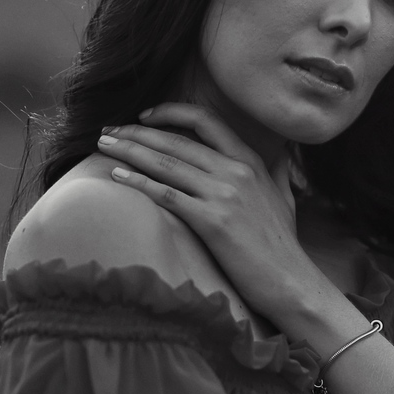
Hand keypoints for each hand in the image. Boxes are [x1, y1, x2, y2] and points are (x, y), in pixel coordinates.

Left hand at [97, 103, 329, 329]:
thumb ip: (276, 171)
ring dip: (129, 151)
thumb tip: (279, 153)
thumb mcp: (284, 198)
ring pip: (165, 163)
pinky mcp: (212, 221)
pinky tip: (117, 176)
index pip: (205, 120)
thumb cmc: (284, 245)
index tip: (144, 116)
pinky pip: (166, 194)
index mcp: (250, 160)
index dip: (170, 112)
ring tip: (102, 145)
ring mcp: (224, 195)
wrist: (291, 282)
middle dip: (135, 132)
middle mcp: (236, 170)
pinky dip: (138, 182)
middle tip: (107, 130)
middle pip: (175, 140)